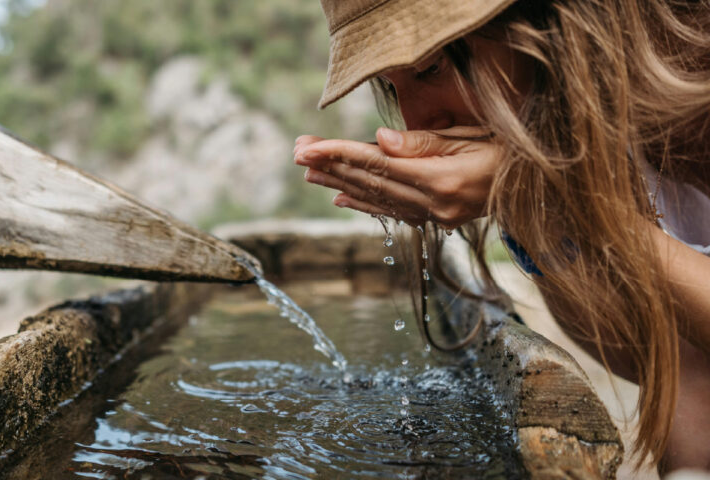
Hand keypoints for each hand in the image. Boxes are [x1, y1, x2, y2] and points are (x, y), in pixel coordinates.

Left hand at [293, 126, 500, 227]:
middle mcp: (434, 204)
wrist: (543, 186)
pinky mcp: (438, 220)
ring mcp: (436, 216)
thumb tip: (380, 141)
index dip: (340, 154)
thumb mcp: (473, 137)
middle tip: (297, 154)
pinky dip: (364, 203)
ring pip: (377, 198)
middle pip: (371, 182)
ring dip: (339, 184)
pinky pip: (393, 211)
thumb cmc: (510, 151)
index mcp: (442, 181)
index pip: (379, 164)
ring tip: (309, 173)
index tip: (309, 148)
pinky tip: (340, 197)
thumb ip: (424, 143)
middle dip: (330, 167)